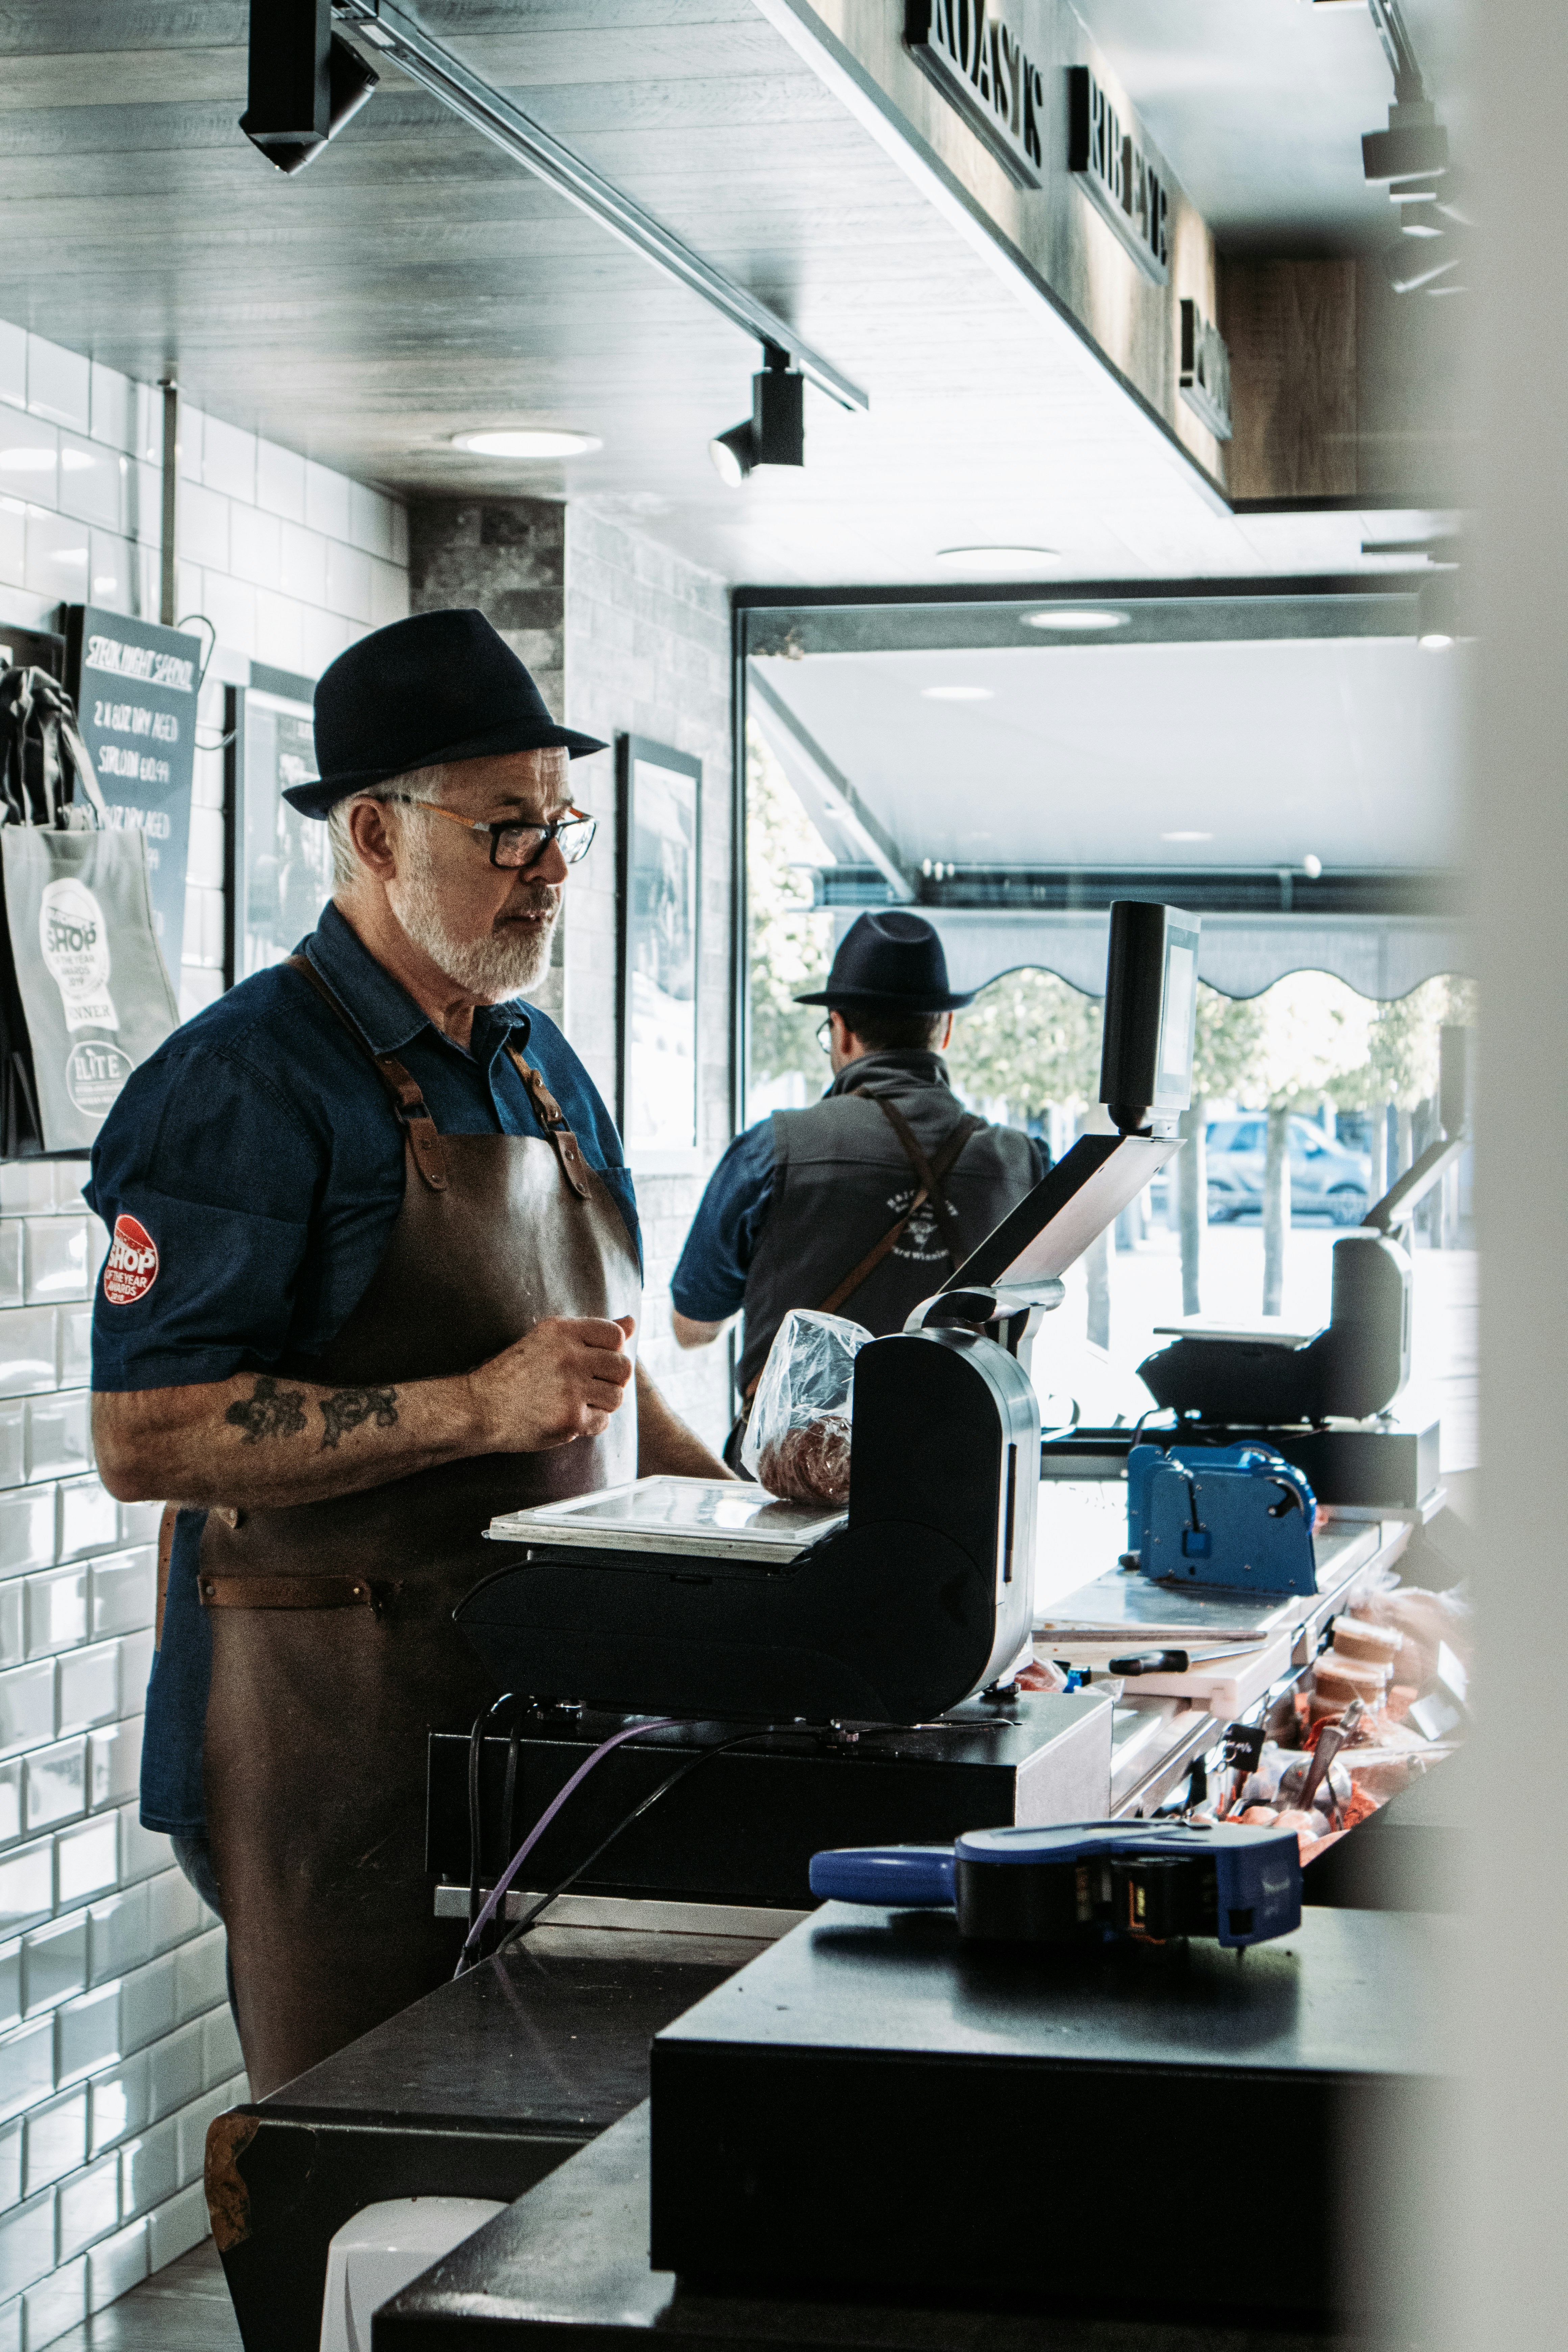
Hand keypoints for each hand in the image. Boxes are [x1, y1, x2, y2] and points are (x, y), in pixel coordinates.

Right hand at [473, 1314, 635, 1452]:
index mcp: (561, 1331)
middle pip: (622, 1367)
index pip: (615, 1335)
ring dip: (602, 1403)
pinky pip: (603, 1421)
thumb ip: (592, 1332)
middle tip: (589, 1387)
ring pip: (616, 1396)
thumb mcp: (548, 1340)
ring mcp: (570, 1388)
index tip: (594, 1362)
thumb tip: (632, 1322)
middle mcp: (569, 1355)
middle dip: (611, 1380)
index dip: (612, 1351)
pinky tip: (567, 1418)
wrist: (479, 1408)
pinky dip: (590, 1423)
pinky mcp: (570, 1418)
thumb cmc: (513, 1374)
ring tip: (576, 1402)